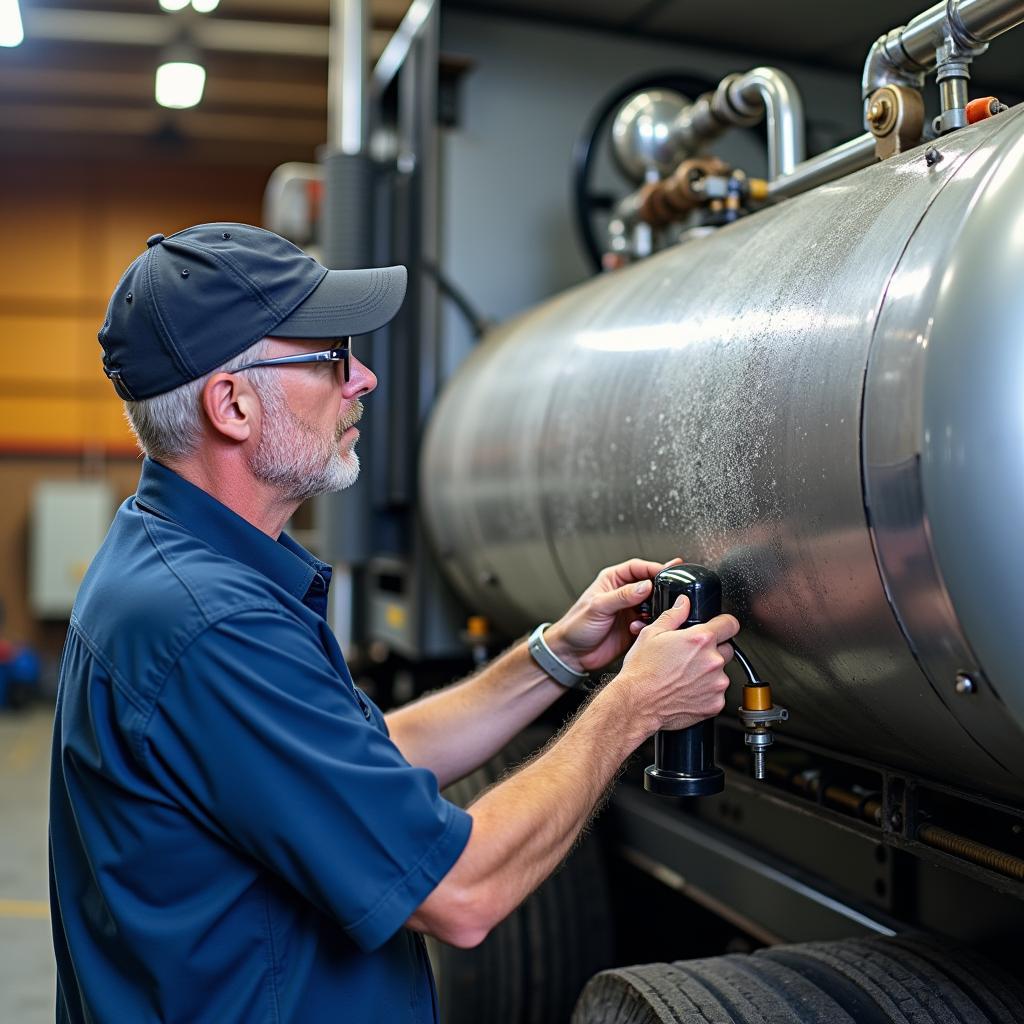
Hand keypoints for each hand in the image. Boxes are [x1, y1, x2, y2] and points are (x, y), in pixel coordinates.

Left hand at [544, 557, 682, 671]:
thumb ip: (622, 596)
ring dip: (656, 610)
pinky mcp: (635, 628)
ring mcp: (630, 611)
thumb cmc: (575, 626)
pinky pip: (651, 624)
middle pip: (650, 585)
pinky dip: (650, 626)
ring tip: (654, 614)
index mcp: (613, 581)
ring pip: (653, 605)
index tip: (669, 571)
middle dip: (661, 590)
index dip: (654, 568)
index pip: (638, 568)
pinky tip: (640, 628)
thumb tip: (645, 586)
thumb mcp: (598, 606)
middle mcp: (623, 594)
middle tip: (672, 593)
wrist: (571, 654)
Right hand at [615, 596, 739, 733]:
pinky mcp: (715, 704)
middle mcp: (712, 661)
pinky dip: (706, 693)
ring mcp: (716, 684)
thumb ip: (674, 615)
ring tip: (685, 677)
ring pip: (721, 673)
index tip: (720, 629)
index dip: (724, 624)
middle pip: (726, 649)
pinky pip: (717, 694)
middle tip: (691, 658)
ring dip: (709, 674)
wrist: (637, 704)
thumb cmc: (641, 672)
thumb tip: (684, 603)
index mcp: (700, 639)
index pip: (730, 624)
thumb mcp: (651, 634)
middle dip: (713, 651)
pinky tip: (687, 691)